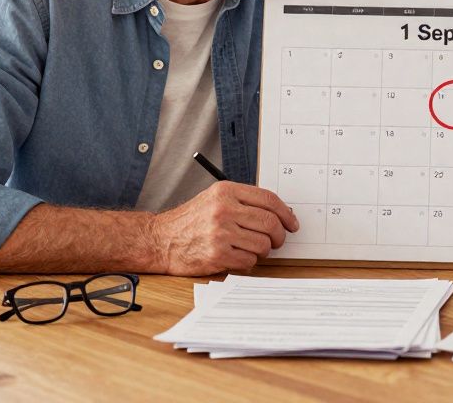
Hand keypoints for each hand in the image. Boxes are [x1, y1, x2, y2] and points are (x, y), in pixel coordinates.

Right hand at [150, 181, 299, 275]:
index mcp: (226, 191)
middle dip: (280, 235)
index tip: (292, 223)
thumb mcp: (214, 199)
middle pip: (270, 222)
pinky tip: (238, 257)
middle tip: (278, 241)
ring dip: (263, 250)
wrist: (160, 240)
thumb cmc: (190, 221)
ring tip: (252, 249)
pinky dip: (248, 261)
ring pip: (263, 244)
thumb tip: (280, 213)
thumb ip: (244, 202)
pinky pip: (249, 260)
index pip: (268, 199)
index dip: (285, 213)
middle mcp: (224, 209)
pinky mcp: (217, 254)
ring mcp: (220, 232)